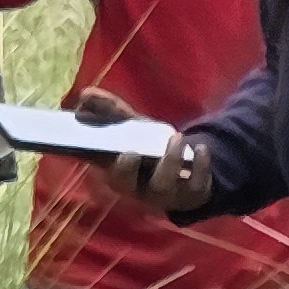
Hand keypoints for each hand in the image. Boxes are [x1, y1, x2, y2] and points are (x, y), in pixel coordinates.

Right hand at [77, 87, 213, 213]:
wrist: (182, 173)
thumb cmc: (147, 150)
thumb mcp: (131, 129)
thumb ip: (109, 111)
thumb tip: (86, 93)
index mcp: (117, 176)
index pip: (109, 174)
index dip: (114, 167)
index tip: (124, 151)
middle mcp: (137, 190)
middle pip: (129, 185)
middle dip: (127, 168)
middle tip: (135, 150)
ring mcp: (165, 195)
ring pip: (164, 183)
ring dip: (170, 160)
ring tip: (177, 137)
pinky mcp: (192, 195)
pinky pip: (196, 185)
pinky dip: (200, 166)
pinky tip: (201, 148)